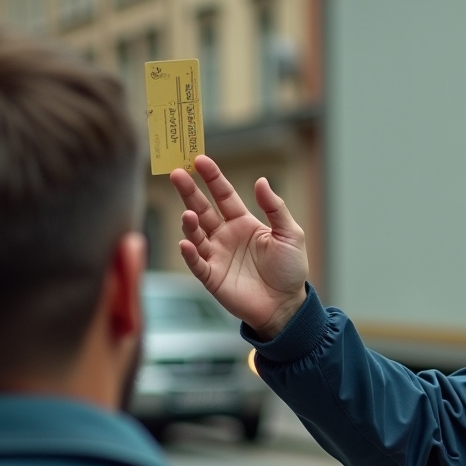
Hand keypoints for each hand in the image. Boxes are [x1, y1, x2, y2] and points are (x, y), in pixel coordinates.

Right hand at [169, 155, 308, 338]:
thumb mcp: (290, 234)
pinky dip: (189, 253)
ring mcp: (216, 256)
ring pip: (196, 234)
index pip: (223, 195)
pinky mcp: (212, 277)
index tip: (199, 160)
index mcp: (243, 223)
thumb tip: (261, 181)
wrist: (287, 306)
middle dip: (189, 192)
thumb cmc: (290, 270)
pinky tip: (186, 242)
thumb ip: (275, 208)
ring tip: (188, 213)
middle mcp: (225, 236)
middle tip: (176, 173)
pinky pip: (196, 263)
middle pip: (202, 208)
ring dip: (189, 223)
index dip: (212, 178)